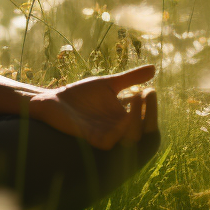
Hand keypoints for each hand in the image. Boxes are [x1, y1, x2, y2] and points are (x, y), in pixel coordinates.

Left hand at [27, 64, 157, 150]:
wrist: (55, 99)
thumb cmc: (81, 94)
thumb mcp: (109, 84)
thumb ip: (130, 78)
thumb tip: (154, 68)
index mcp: (125, 118)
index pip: (146, 117)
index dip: (151, 106)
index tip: (150, 89)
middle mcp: (119, 129)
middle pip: (144, 130)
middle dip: (149, 113)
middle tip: (147, 93)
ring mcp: (107, 135)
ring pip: (131, 137)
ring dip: (138, 119)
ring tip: (138, 97)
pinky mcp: (93, 139)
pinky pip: (112, 140)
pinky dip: (120, 130)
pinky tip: (124, 116)